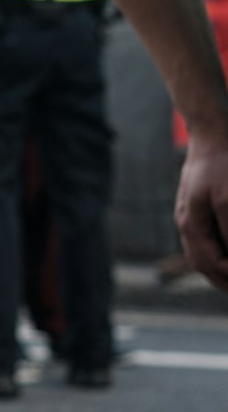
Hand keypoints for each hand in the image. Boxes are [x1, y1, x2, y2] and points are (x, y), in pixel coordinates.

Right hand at [175, 128, 227, 290]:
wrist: (211, 131)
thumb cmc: (223, 162)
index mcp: (191, 223)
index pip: (212, 264)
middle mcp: (187, 223)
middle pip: (203, 265)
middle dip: (225, 280)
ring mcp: (190, 215)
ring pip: (202, 255)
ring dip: (220, 270)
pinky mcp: (197, 208)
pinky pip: (204, 241)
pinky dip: (218, 254)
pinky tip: (227, 254)